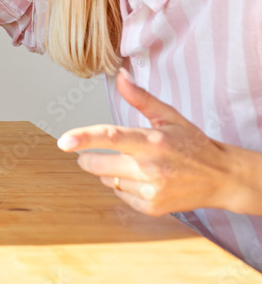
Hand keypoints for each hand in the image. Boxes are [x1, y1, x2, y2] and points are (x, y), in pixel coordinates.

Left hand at [57, 69, 237, 216]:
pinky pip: (120, 195)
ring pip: (106, 180)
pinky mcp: (152, 207)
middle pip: (97, 164)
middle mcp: (150, 168)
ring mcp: (151, 191)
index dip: (84, 138)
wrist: (221, 178)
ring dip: (111, 172)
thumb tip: (120, 76)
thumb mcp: (169, 116)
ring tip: (138, 165)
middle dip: (89, 157)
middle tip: (103, 151)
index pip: (111, 138)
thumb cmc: (192, 144)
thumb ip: (140, 98)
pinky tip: (145, 180)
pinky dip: (124, 187)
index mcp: (153, 142)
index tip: (63, 141)